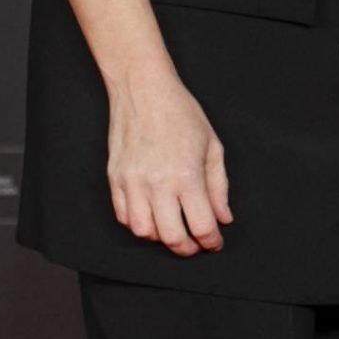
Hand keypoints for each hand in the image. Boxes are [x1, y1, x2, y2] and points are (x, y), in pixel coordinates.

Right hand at [106, 69, 231, 255]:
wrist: (142, 89)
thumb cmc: (180, 112)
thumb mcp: (212, 146)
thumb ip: (219, 187)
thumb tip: (223, 218)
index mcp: (187, 175)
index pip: (201, 226)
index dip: (211, 241)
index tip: (215, 242)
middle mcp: (157, 184)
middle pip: (172, 237)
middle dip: (188, 248)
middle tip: (196, 245)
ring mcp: (132, 182)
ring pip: (144, 232)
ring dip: (161, 238)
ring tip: (173, 229)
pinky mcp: (115, 178)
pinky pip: (124, 216)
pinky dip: (139, 224)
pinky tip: (152, 216)